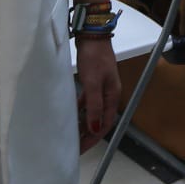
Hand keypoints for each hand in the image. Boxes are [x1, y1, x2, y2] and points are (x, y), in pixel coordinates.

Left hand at [74, 36, 121, 152]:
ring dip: (84, 122)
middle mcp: (109, 93)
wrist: (92, 34)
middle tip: (75, 145)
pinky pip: (87, 101)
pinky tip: (71, 112)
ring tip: (72, 132)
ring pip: (92, 111)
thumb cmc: (94, 57)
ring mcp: (101, 87)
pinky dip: (80, 109)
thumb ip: (94, 106)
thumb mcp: (93, 83)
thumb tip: (95, 129)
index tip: (82, 149)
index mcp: (112, 95)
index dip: (94, 138)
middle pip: (100, 120)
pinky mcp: (93, 81)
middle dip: (88, 134)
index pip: (105, 124)